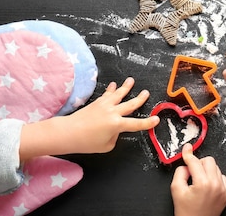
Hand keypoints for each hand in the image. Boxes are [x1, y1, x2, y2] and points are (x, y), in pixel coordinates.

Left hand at [19, 77, 158, 160]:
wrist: (68, 132)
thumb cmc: (87, 142)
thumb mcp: (107, 145)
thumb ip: (115, 135)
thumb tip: (116, 128)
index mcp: (117, 124)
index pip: (136, 124)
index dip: (147, 122)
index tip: (156, 119)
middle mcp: (113, 112)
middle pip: (130, 104)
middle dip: (140, 99)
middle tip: (146, 93)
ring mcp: (105, 105)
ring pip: (118, 94)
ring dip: (126, 87)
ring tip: (131, 80)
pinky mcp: (97, 103)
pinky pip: (107, 94)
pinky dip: (111, 89)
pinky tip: (113, 85)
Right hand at [171, 144, 225, 215]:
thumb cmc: (186, 212)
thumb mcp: (176, 190)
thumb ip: (180, 172)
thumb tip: (186, 164)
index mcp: (202, 183)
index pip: (195, 161)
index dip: (188, 153)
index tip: (187, 148)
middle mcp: (215, 184)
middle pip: (209, 160)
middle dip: (199, 163)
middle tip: (192, 172)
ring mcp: (223, 189)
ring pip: (216, 167)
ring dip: (206, 170)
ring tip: (199, 181)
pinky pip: (222, 176)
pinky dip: (214, 177)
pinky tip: (207, 185)